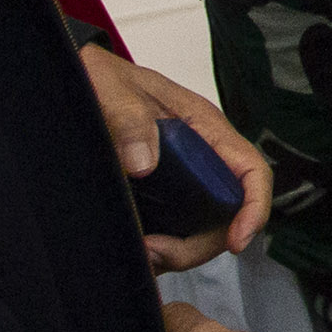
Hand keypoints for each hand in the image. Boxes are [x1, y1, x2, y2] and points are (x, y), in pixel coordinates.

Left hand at [79, 42, 271, 270]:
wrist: (77, 84)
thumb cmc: (102, 79)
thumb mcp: (111, 89)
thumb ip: (128, 118)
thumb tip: (144, 164)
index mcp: (204, 128)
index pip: (251, 171)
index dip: (254, 208)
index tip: (237, 242)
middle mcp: (201, 159)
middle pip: (228, 215)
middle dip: (199, 245)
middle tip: (154, 253)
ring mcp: (182, 182)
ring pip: (202, 231)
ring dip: (177, 252)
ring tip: (139, 253)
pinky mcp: (160, 198)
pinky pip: (174, 232)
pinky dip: (160, 249)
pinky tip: (133, 249)